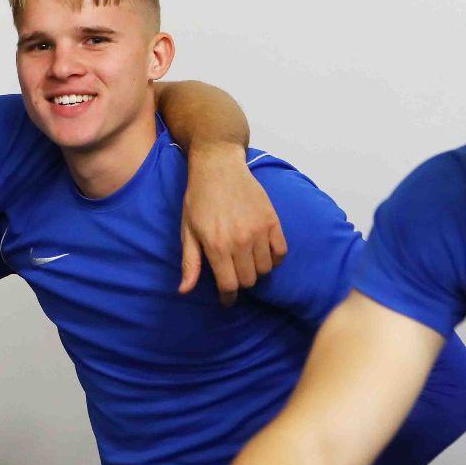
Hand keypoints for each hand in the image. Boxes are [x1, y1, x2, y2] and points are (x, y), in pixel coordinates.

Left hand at [180, 143, 286, 304]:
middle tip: (233, 272)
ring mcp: (259, 231)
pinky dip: (274, 258)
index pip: (229, 285)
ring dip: (256, 270)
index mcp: (216, 246)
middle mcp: (240, 241)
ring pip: (265, 269)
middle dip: (240, 282)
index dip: (228, 296)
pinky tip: (263, 252)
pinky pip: (281, 252)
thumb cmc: (198, 199)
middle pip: (249, 280)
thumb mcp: (187, 230)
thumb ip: (190, 262)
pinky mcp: (272, 220)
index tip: (227, 298)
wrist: (218, 166)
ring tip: (246, 260)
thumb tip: (184, 290)